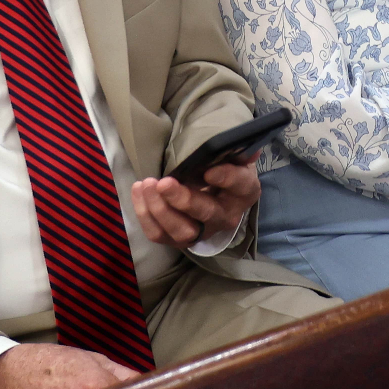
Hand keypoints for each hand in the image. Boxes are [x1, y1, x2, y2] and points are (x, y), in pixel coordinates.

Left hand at [131, 157, 259, 247]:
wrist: (215, 195)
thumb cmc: (224, 169)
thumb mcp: (234, 157)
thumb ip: (238, 151)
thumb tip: (249, 150)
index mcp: (243, 192)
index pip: (240, 186)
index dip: (226, 179)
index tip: (209, 171)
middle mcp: (225, 217)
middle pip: (206, 214)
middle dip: (183, 200)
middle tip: (164, 183)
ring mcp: (200, 231)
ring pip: (181, 231)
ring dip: (160, 210)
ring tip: (147, 185)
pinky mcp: (177, 238)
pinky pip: (158, 234)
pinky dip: (145, 214)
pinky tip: (139, 190)